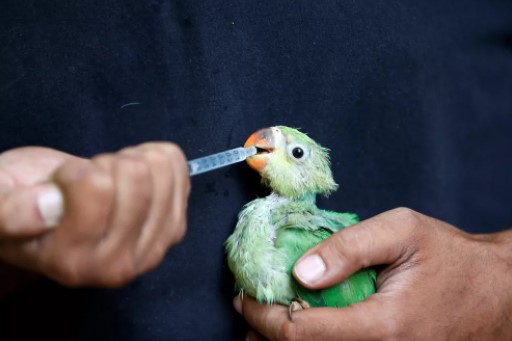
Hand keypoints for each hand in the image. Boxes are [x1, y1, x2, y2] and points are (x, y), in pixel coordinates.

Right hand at [0, 143, 189, 286]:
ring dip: (129, 161)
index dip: (74, 172)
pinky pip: (177, 166)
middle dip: (104, 165)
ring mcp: (155, 247)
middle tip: (88, 182)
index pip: (96, 186)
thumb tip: (45, 207)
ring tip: (108, 179)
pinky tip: (132, 175)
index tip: (62, 186)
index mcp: (73, 263)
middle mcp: (120, 265)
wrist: (59, 218)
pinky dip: (152, 157)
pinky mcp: (175, 226)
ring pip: (160, 169)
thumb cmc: (23, 205)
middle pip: (135, 175)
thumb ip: (7, 212)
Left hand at [235, 208, 511, 340]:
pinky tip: (305, 324)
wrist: (495, 293)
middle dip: (265, 335)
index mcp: (383, 326)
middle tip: (250, 307)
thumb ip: (349, 247)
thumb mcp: (401, 232)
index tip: (244, 296)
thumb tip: (301, 270)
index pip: (300, 333)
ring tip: (268, 317)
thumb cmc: (450, 259)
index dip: (262, 316)